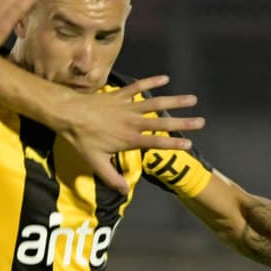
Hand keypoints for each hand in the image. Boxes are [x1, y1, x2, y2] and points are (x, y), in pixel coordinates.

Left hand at [59, 74, 205, 194]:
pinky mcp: (120, 94)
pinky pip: (138, 86)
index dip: (173, 144)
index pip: (156, 142)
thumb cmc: (81, 140)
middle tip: (201, 121)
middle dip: (183, 122)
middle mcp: (133, 122)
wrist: (69, 115)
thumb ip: (111, 178)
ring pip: (155, 102)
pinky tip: (165, 78)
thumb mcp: (96, 163)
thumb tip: (125, 192)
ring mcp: (127, 106)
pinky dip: (151, 81)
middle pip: (162, 122)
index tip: (189, 144)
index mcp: (129, 139)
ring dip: (174, 100)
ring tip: (192, 99)